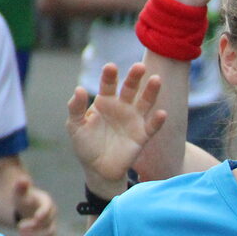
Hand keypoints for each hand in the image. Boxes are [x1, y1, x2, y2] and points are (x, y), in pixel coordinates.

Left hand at [12, 178, 55, 235]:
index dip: (43, 213)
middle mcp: (50, 214)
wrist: (19, 208)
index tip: (36, 218)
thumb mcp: (19, 192)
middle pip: (48, 222)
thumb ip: (21, 187)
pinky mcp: (45, 234)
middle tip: (19, 227)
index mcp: (46, 202)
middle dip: (36, 226)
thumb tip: (23, 180)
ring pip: (49, 233)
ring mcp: (48, 225)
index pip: (48, 208)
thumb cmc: (20, 199)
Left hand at [68, 62, 166, 197]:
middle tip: (139, 66)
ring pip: (145, 102)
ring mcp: (134, 120)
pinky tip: (162, 113)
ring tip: (156, 80)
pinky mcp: (142, 135)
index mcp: (105, 102)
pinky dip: (157, 120)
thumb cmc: (85, 145)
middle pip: (130, 88)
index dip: (109, 76)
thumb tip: (79, 88)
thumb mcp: (75, 126)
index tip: (110, 67)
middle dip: (135, 77)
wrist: (98, 169)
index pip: (108, 85)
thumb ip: (75, 108)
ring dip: (151, 91)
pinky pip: (152, 126)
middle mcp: (122, 107)